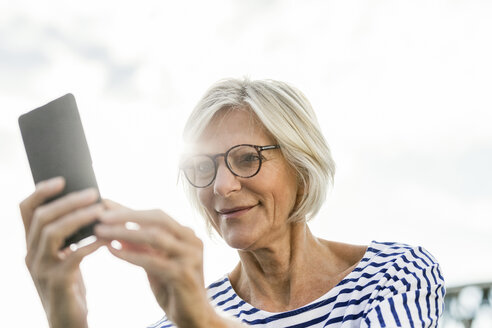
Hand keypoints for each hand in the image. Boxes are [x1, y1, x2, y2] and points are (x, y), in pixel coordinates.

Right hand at [19, 177, 104, 327]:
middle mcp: (30, 255)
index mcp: (31, 245)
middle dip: (69, 202)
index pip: (25, 211)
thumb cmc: (70, 284)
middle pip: (42, 218)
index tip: (62, 179)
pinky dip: (90, 243)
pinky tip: (106, 238)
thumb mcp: (62, 257)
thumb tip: (86, 204)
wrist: (68, 322)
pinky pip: (72, 256)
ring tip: (101, 210)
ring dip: (79, 218)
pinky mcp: (57, 283)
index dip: (40, 192)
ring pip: (53, 233)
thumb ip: (66, 236)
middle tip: (93, 193)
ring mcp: (41, 270)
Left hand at [94, 200, 217, 326]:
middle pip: (158, 219)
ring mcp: (191, 257)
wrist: (194, 318)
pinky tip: (112, 251)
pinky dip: (130, 254)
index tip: (105, 205)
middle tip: (100, 214)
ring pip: (155, 237)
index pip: (156, 215)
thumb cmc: (174, 289)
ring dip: (125, 232)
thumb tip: (117, 231)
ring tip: (101, 231)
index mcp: (186, 235)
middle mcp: (192, 241)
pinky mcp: (184, 275)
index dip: (130, 210)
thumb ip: (141, 247)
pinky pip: (152, 261)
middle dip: (127, 215)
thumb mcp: (155, 264)